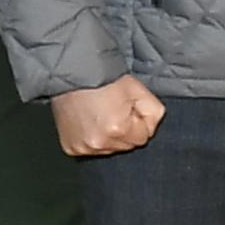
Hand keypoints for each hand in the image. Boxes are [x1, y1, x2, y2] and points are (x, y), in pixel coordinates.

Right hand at [50, 75, 165, 156]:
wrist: (74, 75)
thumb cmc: (103, 80)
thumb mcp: (138, 89)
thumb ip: (154, 112)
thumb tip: (152, 128)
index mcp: (117, 129)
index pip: (143, 138)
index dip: (138, 122)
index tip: (128, 109)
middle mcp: (98, 143)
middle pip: (126, 146)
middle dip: (125, 131)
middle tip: (113, 111)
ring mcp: (82, 147)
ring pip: (109, 149)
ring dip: (108, 136)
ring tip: (99, 115)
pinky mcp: (70, 148)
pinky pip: (90, 149)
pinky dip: (91, 139)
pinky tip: (88, 122)